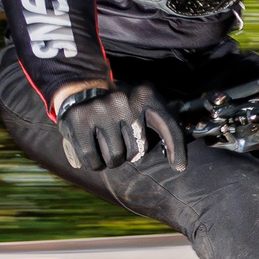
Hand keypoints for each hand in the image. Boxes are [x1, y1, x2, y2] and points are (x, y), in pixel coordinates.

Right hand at [57, 83, 185, 172]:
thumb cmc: (122, 111)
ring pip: (115, 158)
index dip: (176, 149)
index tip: (179, 167)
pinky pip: (93, 159)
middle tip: (120, 143)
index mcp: (146, 95)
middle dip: (129, 155)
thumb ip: (164, 128)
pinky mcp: (78, 120)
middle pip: (137, 151)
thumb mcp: (145, 109)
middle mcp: (124, 100)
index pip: (168, 126)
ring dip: (111, 161)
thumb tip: (178, 165)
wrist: (83, 92)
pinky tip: (93, 153)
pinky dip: (95, 164)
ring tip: (106, 146)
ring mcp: (100, 109)